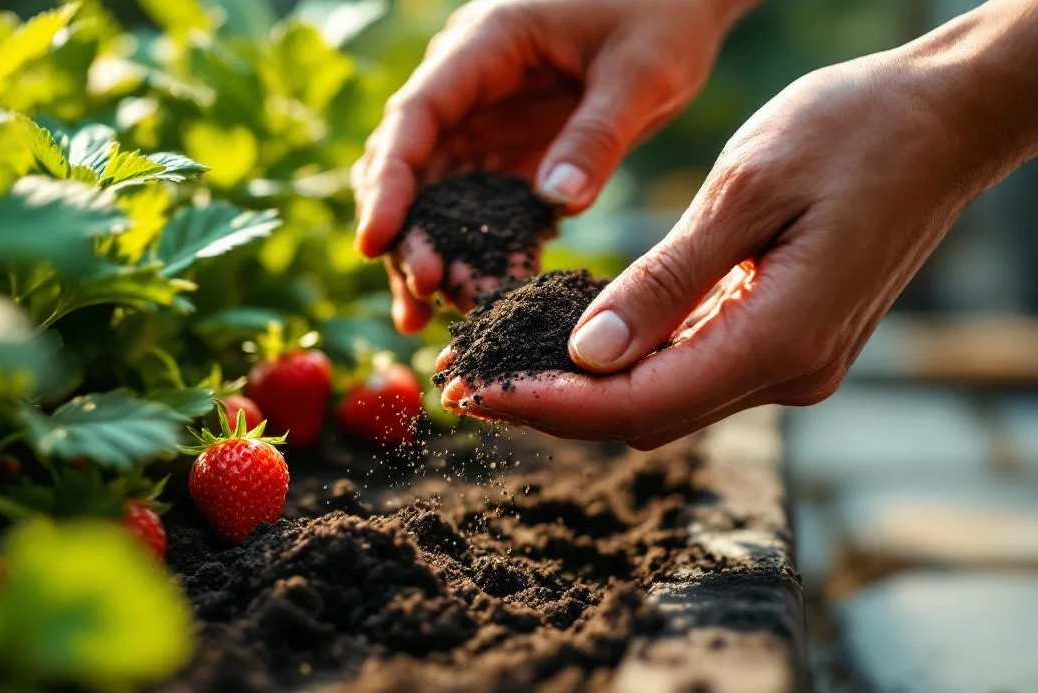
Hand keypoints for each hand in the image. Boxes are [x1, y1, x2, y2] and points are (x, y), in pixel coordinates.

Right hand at [353, 0, 752, 333]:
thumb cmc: (663, 10)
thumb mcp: (642, 70)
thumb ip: (599, 134)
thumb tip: (558, 204)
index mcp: (485, 46)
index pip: (415, 117)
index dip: (388, 182)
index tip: (373, 242)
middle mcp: (471, 87)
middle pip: (413, 166)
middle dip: (407, 233)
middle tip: (420, 297)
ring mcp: (489, 123)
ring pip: (438, 197)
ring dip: (432, 253)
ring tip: (429, 318)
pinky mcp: (516, 155)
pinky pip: (484, 210)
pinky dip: (478, 253)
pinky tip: (481, 300)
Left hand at [439, 51, 987, 447]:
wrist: (948, 122)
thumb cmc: (852, 132)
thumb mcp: (744, 190)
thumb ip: (666, 281)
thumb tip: (586, 355)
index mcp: (780, 339)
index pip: (640, 405)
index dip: (549, 407)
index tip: (475, 391)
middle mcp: (789, 373)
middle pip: (647, 417)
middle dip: (552, 407)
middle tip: (467, 382)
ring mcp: (794, 364)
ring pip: (667, 400)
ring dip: (584, 390)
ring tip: (502, 363)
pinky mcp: (790, 343)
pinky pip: (694, 370)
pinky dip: (630, 362)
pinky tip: (575, 341)